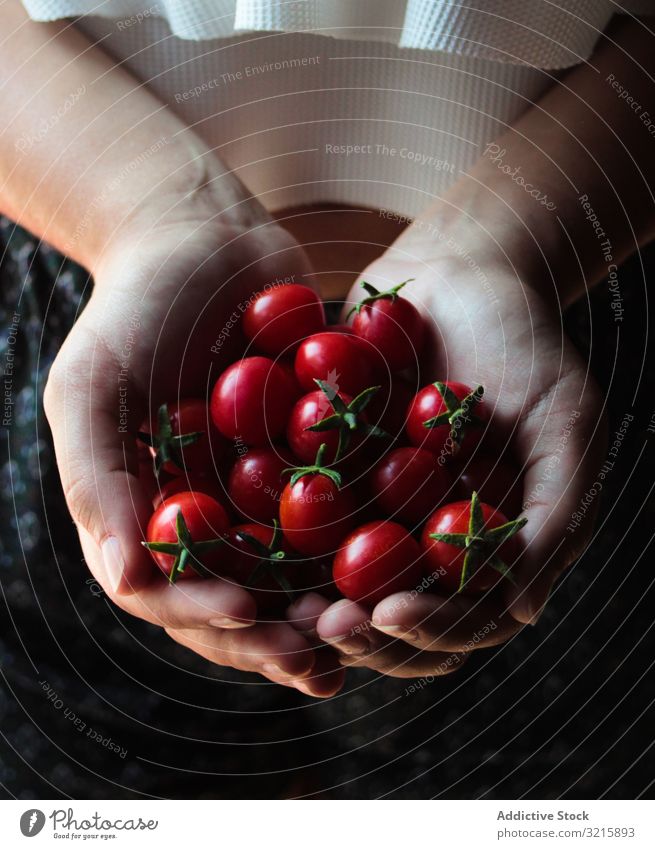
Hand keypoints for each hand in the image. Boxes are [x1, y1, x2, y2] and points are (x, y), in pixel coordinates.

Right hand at [44, 196, 344, 697]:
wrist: (205, 236)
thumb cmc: (136, 309)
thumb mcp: (92, 387)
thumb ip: (97, 481)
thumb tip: (128, 580)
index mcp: (147, 516)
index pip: (170, 594)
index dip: (206, 615)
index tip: (248, 612)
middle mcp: (205, 518)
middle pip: (239, 599)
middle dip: (275, 634)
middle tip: (320, 658)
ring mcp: (259, 495)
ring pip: (296, 575)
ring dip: (327, 614)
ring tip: (364, 637)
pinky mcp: (313, 463)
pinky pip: (341, 515)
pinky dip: (366, 548)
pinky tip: (402, 571)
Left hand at [300, 220, 605, 677]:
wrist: (459, 269)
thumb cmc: (524, 344)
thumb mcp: (565, 424)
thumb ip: (556, 515)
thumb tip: (521, 612)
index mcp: (484, 542)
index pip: (461, 616)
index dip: (430, 630)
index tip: (391, 615)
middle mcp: (425, 536)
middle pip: (393, 614)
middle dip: (360, 630)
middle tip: (325, 622)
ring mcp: (374, 507)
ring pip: (337, 580)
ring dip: (307, 603)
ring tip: (276, 603)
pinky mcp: (327, 470)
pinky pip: (296, 512)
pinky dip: (270, 535)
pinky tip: (240, 540)